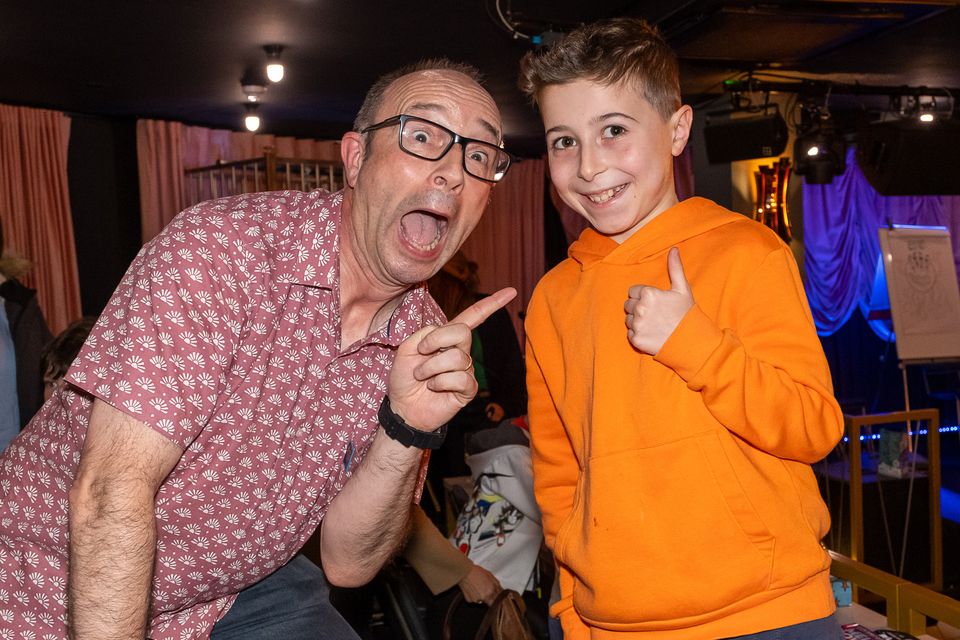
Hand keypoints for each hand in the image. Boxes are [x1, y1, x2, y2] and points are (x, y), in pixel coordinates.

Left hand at [387, 287, 516, 430]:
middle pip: (462, 332)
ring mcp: (466, 370)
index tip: (511, 291)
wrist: (402, 406)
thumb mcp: (407, 347)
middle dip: (436, 340)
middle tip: (421, 352)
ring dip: (431, 367)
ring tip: (422, 377)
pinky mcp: (468, 389)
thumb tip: (445, 334)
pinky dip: (440, 382)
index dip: (491, 304)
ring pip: (457, 358)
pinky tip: (433, 387)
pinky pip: (461, 378)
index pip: (473, 317)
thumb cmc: (404, 377)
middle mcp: (460, 351)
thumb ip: (425, 333)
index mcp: (447, 337)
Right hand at [458, 564, 501, 604]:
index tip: (497, 596)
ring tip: (478, 587)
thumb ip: (497, 585)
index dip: (497, 598)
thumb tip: (501, 591)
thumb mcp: (490, 576)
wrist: (464, 572)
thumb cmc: (476, 572)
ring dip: (482, 597)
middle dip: (490, 598)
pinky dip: (474, 596)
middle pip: (490, 603)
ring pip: (482, 601)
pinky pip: (474, 600)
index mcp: (491, 591)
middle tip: (487, 590)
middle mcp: (484, 597)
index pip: (498, 600)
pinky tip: (473, 589)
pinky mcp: (469, 600)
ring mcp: (476, 600)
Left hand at [624, 247, 692, 354]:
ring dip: (637, 322)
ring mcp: (637, 325)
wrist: (690, 341)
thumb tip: (673, 249)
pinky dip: (638, 335)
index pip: (633, 291)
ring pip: (628, 320)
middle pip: (628, 305)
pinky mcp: (636, 340)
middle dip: (638, 308)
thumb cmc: (686, 313)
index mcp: (648, 293)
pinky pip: (630, 334)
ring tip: (654, 325)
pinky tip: (652, 335)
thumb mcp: (682, 289)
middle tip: (655, 314)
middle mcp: (639, 308)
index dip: (643, 296)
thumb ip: (675, 268)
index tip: (656, 303)